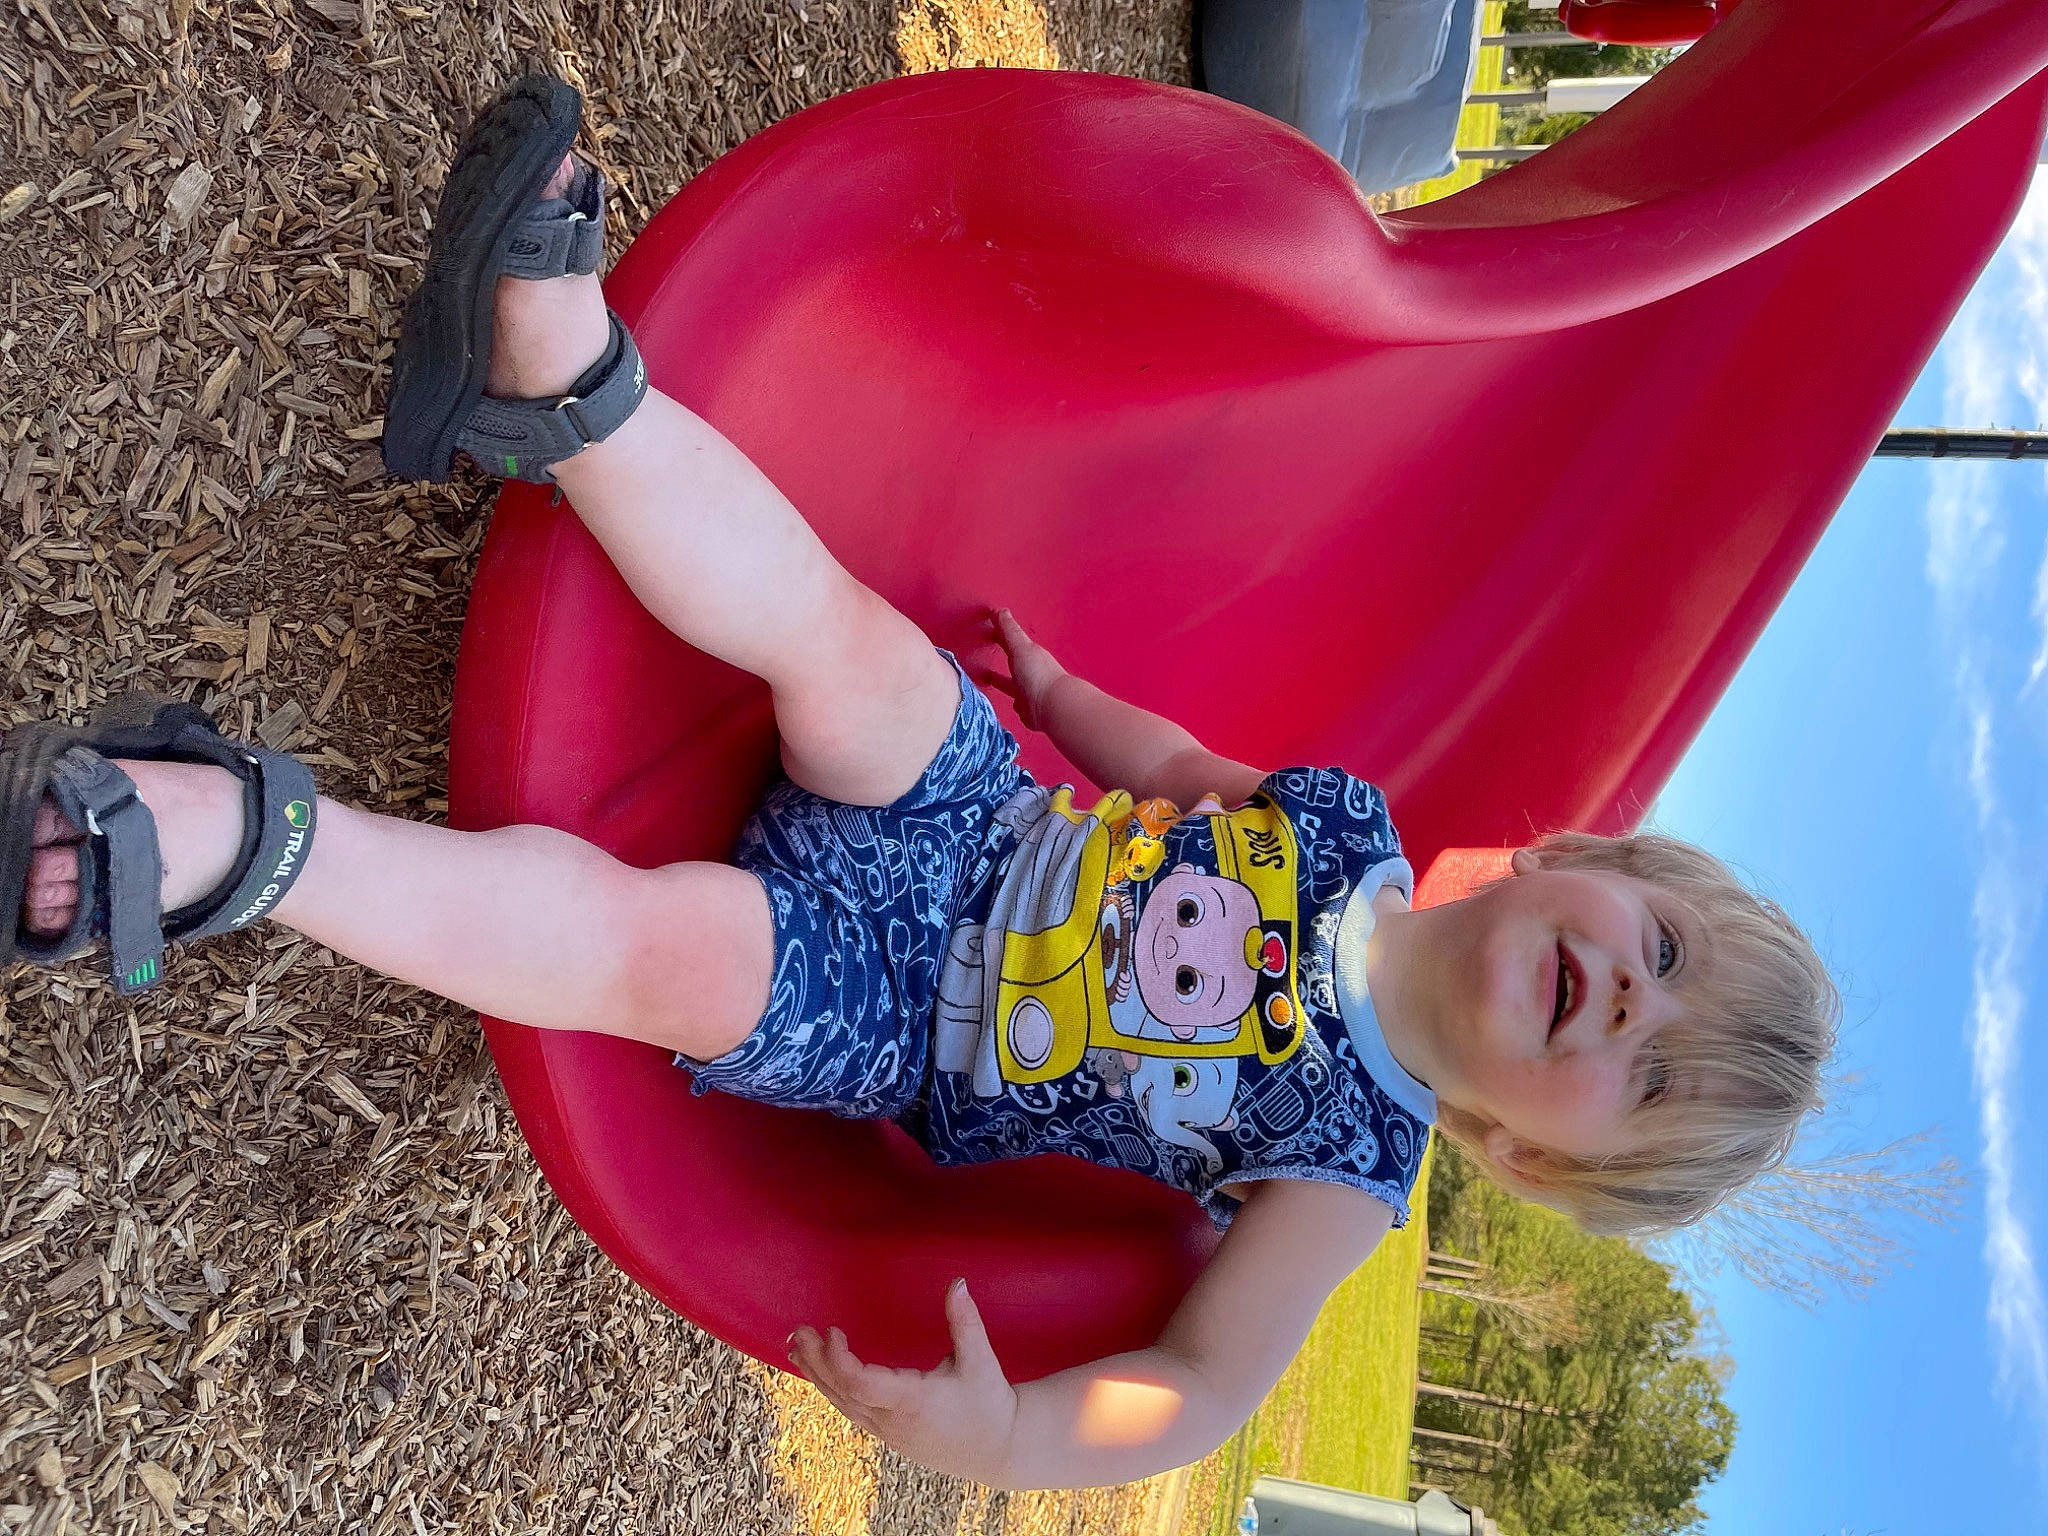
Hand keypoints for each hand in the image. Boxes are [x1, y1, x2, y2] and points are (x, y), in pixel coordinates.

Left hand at [788, 1278, 1019, 1480]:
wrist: (1001, 1450)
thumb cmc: (991, 1405)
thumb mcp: (981, 1361)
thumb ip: (964, 1321)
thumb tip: (957, 1282)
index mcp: (913, 1402)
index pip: (860, 1383)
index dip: (838, 1358)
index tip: (833, 1330)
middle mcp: (893, 1421)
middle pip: (842, 1392)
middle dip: (816, 1361)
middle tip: (798, 1331)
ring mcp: (889, 1432)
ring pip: (842, 1405)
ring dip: (818, 1376)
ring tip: (797, 1350)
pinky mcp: (889, 1435)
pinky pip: (851, 1411)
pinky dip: (832, 1390)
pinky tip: (822, 1375)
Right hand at [980, 608, 1067, 730]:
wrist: (1051, 707)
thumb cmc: (1039, 675)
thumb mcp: (1021, 648)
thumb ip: (1010, 631)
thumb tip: (1001, 610)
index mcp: (1029, 654)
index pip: (1011, 638)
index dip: (1000, 630)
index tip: (990, 622)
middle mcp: (1029, 671)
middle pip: (1012, 659)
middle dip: (1002, 653)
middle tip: (989, 645)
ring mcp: (1027, 690)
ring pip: (1011, 682)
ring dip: (1001, 678)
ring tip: (988, 675)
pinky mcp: (1025, 707)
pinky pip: (1014, 700)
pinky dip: (1008, 697)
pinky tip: (1003, 698)